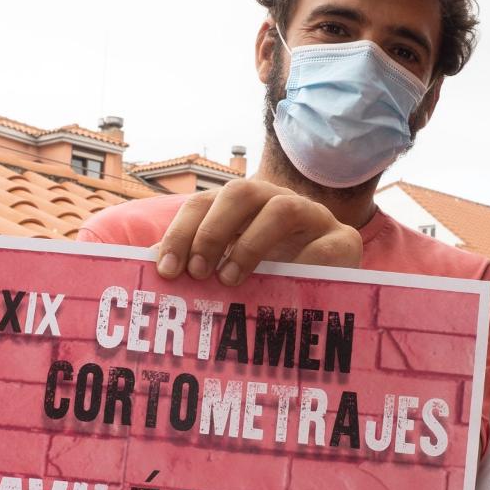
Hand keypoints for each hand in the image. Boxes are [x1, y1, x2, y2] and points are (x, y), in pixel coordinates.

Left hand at [153, 180, 363, 285]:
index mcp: (243, 207)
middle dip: (213, 230)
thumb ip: (195, 264)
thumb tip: (145, 265)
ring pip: (282, 209)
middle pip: (241, 192)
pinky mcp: (344, 240)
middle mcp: (276, 202)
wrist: (331, 297)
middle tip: (198, 272)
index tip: (165, 270)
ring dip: (251, 243)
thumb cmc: (270, 285)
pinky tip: (284, 288)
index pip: (204, 203)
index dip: (181, 232)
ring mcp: (313, 217)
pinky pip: (324, 245)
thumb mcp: (229, 273)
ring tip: (231, 279)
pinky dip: (302, 264)